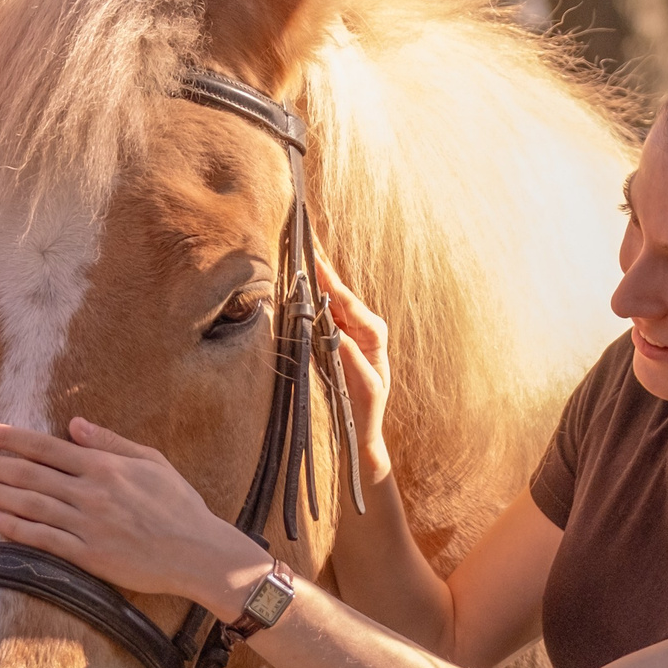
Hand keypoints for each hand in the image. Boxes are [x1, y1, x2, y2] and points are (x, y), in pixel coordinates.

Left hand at [0, 420, 268, 618]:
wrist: (199, 552)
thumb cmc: (179, 506)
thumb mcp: (151, 462)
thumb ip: (110, 442)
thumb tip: (74, 424)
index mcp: (105, 466)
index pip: (45, 447)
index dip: (8, 437)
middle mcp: (91, 492)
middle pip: (29, 474)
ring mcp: (88, 525)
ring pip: (30, 505)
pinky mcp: (89, 556)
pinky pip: (43, 540)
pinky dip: (14, 530)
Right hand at [315, 256, 393, 486]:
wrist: (360, 436)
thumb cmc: (363, 414)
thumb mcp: (362, 388)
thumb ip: (351, 357)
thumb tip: (331, 329)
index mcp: (372, 333)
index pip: (344, 298)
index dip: (327, 275)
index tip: (311, 252)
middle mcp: (361, 327)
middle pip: (335, 289)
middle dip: (318, 263)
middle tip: (300, 231)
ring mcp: (347, 332)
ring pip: (326, 297)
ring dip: (311, 273)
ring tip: (295, 244)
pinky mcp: (334, 340)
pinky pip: (319, 312)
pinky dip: (308, 293)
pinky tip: (295, 277)